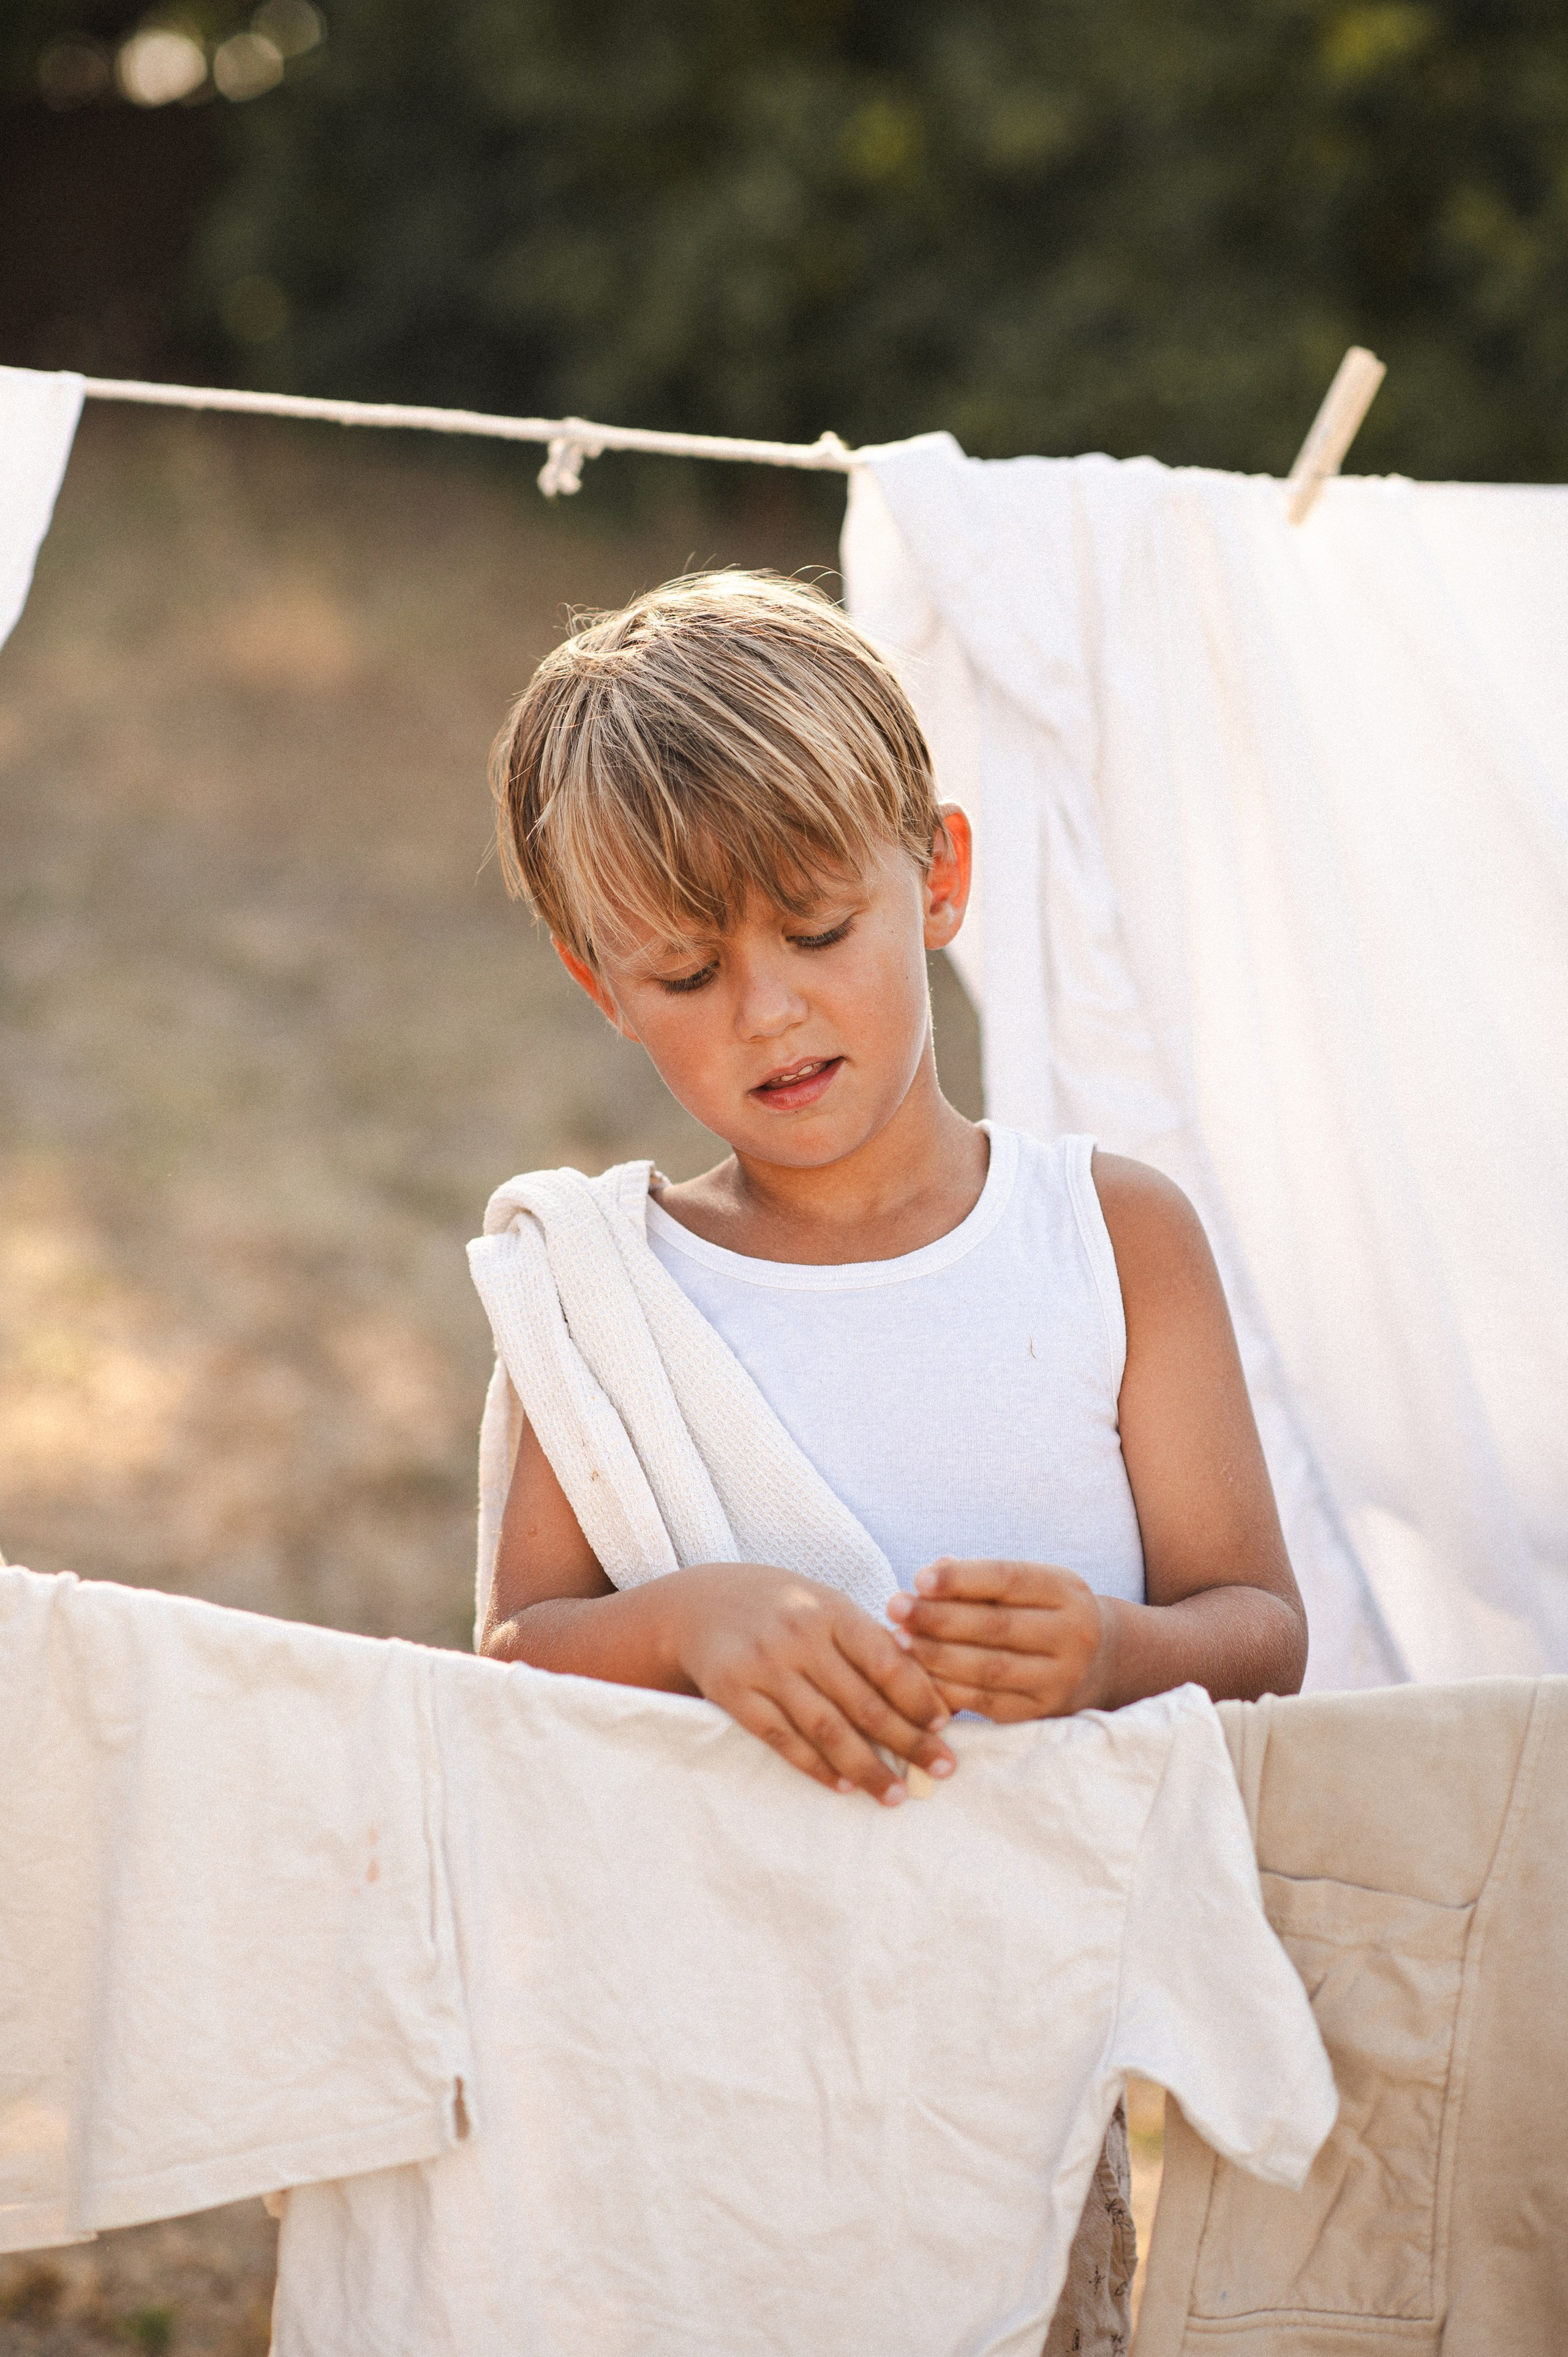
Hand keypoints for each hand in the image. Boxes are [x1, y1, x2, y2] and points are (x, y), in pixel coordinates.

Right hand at [669, 1564, 956, 1804]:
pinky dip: (815, 1766)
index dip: (919, 1697)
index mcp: (831, 1609)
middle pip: (863, 1701)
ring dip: (865, 1767)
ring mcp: (763, 1665)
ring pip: (825, 1728)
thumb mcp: (824, 1606)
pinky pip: (782, 1739)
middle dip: (908, 1741)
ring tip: (894, 1795)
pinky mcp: (733, 1692)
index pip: (886, 1660)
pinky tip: (842, 1786)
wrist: (698, 1605)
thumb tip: (929, 1694)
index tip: (945, 1727)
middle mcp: (799, 1635)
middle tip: (942, 1770)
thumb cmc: (781, 1609)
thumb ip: (868, 1641)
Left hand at [886, 1558, 1110, 1721]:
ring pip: (989, 1668)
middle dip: (938, 1617)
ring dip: (936, 1655)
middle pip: (995, 1626)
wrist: (1102, 1661)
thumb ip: (980, 1578)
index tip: (918, 1578)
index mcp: (1066, 1592)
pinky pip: (986, 1703)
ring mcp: (1060, 1678)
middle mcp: (1072, 1635)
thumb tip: (928, 1575)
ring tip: (899, 1640)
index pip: (1009, 1579)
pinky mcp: (1041, 1712)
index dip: (961, 1579)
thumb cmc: (1043, 1612)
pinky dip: (948, 1689)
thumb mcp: (1029, 1585)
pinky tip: (916, 1677)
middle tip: (895, 1608)